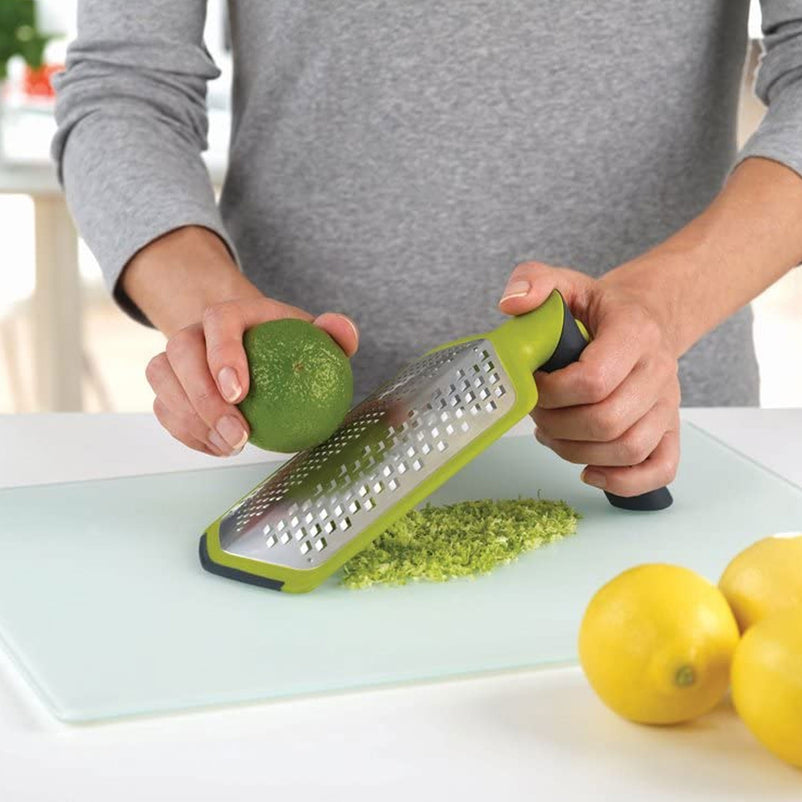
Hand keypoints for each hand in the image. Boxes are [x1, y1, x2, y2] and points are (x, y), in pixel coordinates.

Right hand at [146, 296, 358, 455]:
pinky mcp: (168, 385)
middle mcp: (197, 329)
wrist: (254, 349)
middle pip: (181, 352)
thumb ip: (334, 332)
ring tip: (231, 446)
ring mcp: (176, 357)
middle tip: (240, 435)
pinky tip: (220, 448)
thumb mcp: (315, 336)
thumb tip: (342, 329)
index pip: (219, 321)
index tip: (239, 393)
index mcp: (233, 312)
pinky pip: (164, 407)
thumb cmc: (288, 345)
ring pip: (163, 380)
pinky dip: (188, 432)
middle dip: (203, 397)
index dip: (223, 355)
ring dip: (192, 420)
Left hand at [498, 262, 679, 496]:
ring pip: (628, 449)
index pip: (594, 379)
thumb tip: (511, 304)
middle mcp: (658, 371)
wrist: (645, 318)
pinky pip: (660, 468)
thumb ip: (536, 281)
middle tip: (536, 412)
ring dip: (576, 452)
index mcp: (634, 333)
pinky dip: (623, 481)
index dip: (553, 391)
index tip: (534, 382)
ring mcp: (667, 404)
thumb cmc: (599, 310)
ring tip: (551, 435)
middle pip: (607, 421)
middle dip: (558, 425)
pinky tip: (588, 471)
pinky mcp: (670, 429)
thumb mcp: (567, 284)